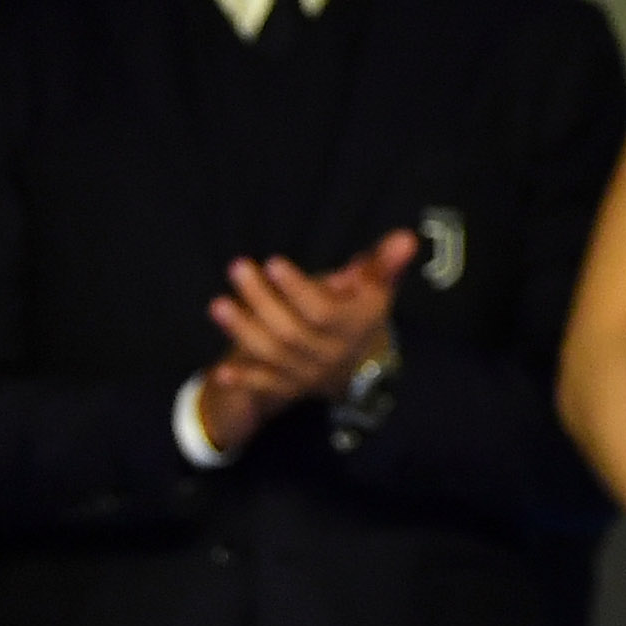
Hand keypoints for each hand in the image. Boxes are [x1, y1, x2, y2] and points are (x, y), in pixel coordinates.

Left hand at [193, 228, 415, 450]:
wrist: (356, 365)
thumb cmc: (361, 310)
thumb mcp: (378, 286)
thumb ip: (385, 262)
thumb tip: (406, 237)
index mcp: (356, 325)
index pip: (323, 310)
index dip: (297, 288)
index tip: (272, 262)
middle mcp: (332, 352)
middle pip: (291, 330)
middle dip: (261, 299)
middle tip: (238, 267)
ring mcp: (308, 372)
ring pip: (273, 354)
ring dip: (243, 331)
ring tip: (219, 304)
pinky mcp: (289, 387)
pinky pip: (265, 386)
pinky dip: (244, 380)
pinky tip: (220, 371)